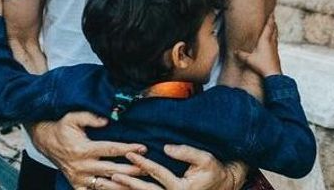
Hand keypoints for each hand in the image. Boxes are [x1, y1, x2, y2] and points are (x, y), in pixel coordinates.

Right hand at [30, 111, 145, 189]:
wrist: (44, 141)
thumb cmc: (61, 127)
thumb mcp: (72, 117)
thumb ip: (89, 117)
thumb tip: (107, 120)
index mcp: (83, 149)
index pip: (111, 149)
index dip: (128, 149)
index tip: (143, 148)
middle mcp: (82, 166)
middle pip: (113, 170)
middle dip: (132, 170)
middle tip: (148, 168)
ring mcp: (79, 178)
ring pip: (106, 186)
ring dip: (123, 185)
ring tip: (140, 184)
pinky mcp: (77, 185)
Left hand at [112, 146, 239, 189]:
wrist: (224, 186)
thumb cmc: (214, 172)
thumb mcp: (204, 159)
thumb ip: (186, 152)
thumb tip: (167, 147)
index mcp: (181, 188)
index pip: (158, 174)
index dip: (143, 163)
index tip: (129, 152)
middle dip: (127, 182)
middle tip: (111, 174)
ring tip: (109, 184)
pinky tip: (119, 189)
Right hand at [234, 13, 280, 77]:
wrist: (273, 74)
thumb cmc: (262, 65)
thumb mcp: (248, 59)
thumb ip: (241, 55)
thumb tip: (235, 52)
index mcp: (265, 40)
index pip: (269, 27)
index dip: (270, 19)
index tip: (272, 12)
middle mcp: (271, 42)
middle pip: (274, 29)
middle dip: (273, 23)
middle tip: (273, 17)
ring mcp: (275, 48)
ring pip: (275, 36)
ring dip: (275, 30)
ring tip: (274, 27)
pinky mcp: (276, 53)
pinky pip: (275, 42)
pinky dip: (274, 38)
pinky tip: (272, 41)